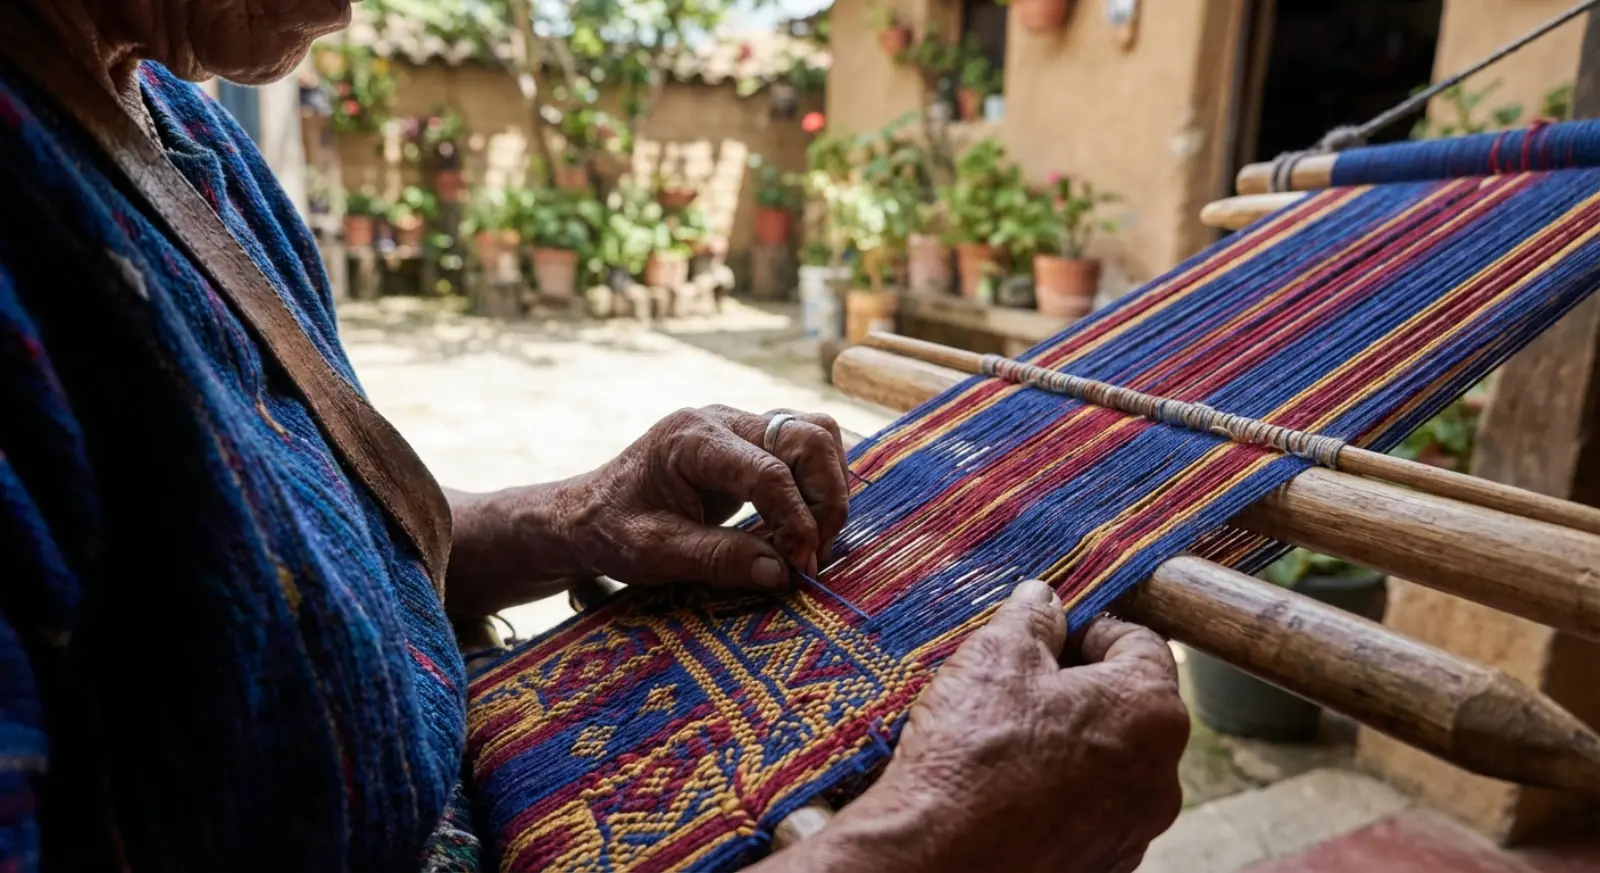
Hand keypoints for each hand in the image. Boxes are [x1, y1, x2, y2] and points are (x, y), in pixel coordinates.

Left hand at [568, 405, 848, 588]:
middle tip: (814, 553)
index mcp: (692, 439)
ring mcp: (739, 426)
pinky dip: (817, 484)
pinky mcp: (750, 443)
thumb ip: (717, 560)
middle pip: (809, 437)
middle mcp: (722, 420)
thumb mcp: (654, 553)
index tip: (801, 567)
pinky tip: (800, 525)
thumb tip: (783, 573)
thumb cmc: (611, 531)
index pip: (769, 472)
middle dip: (825, 498)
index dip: (796, 521)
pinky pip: (806, 448)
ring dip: (828, 488)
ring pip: (816, 435)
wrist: (587, 513)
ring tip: (812, 539)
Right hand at [771, 580, 1187, 872]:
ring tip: (1003, 741)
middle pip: (1127, 707)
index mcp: (1151, 712)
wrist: (939, 859)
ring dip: (1067, 745)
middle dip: (1078, 689)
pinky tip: (1006, 789)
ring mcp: (1134, 830)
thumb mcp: (996, 655)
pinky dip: (1056, 795)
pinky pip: (1088, 813)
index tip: (1049, 634)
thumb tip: (1042, 599)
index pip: (1141, 642)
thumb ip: (1031, 617)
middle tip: (1017, 684)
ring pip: (1108, 764)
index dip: (1090, 628)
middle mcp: (1160, 777)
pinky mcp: (1103, 866)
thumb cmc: (973, 754)